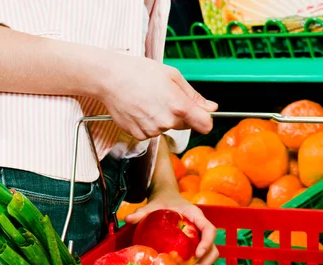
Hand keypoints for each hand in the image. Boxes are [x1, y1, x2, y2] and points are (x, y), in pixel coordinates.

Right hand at [99, 54, 217, 140]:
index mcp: (179, 105)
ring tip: (147, 100)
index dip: (204, 119)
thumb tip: (211, 108)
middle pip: (184, 125)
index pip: (205, 125)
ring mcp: (151, 130)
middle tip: (163, 97)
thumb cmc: (140, 72)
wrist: (110, 78)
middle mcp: (167, 121)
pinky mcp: (138, 135)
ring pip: (166, 128)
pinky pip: (150, 132)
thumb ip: (194, 96)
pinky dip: (147, 123)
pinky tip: (139, 109)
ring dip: (161, 118)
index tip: (199, 114)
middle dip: (179, 114)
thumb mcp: (173, 76)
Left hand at [124, 191, 218, 264]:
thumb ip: (142, 212)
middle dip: (204, 262)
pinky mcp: (194, 246)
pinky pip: (199, 259)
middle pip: (213, 248)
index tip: (197, 254)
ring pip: (209, 256)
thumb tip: (127, 219)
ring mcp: (199, 238)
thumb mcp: (153, 205)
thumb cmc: (163, 202)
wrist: (167, 199)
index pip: (209, 229)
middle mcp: (201, 228)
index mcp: (196, 216)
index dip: (206, 242)